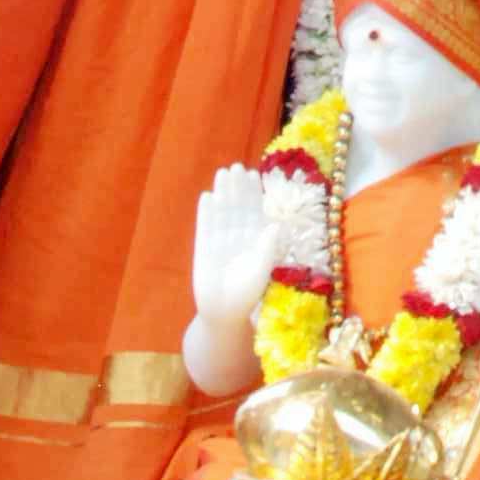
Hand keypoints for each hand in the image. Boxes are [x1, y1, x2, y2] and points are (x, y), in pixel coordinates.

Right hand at [192, 163, 281, 328]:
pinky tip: (208, 197)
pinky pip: (206, 226)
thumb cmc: (247, 294)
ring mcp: (220, 240)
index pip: (255, 210)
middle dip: (237, 187)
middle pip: (238, 206)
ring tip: (222, 174)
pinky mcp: (203, 248)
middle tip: (236, 167)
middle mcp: (238, 236)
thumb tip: (275, 224)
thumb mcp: (262, 269)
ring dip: (222, 194)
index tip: (253, 174)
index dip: (254, 193)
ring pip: (222, 212)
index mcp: (256, 239)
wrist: (223, 312)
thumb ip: (267, 248)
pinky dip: (207, 212)